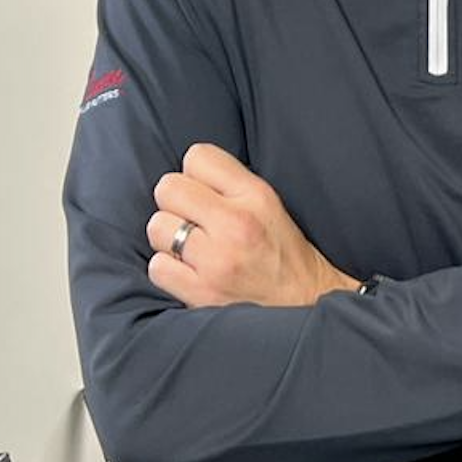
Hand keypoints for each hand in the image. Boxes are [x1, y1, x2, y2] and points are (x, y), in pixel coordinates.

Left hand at [146, 143, 357, 307]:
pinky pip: (157, 267)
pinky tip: (188, 272)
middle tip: (192, 220)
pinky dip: (168, 270)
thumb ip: (230, 184)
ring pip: (157, 227)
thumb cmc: (284, 254)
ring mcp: (217, 260)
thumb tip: (185, 173)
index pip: (197, 156)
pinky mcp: (202, 293)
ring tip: (191, 248)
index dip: (195, 175)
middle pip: (168, 188)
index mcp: (256, 195)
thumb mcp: (270, 204)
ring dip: (168, 238)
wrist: (304, 304)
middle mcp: (236, 224)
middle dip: (175, 203)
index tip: (204, 193)